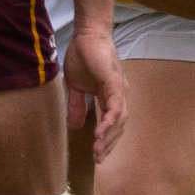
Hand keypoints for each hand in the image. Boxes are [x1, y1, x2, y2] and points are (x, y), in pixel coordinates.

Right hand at [62, 29, 126, 162]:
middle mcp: (119, 95)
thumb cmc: (83, 55)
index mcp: (111, 95)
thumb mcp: (76, 86)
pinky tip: (100, 135)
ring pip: (119, 121)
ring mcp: (119, 90)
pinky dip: (109, 123)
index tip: (97, 154)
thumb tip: (75, 126)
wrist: (86, 34)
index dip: (107, 139)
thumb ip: (77, 105)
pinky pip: (114, 108)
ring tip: (97, 151)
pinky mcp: (115, 83)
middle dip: (109, 144)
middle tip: (98, 159)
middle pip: (119, 126)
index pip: (113, 123)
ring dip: (109, 138)